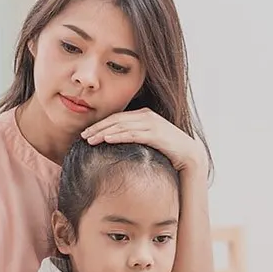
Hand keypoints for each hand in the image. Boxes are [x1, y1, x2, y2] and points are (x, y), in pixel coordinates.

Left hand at [81, 108, 206, 173]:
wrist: (191, 157)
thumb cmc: (168, 152)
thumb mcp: (149, 141)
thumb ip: (135, 138)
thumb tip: (117, 144)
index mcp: (144, 114)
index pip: (116, 117)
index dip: (100, 124)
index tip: (86, 133)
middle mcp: (147, 116)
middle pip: (116, 120)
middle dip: (97, 128)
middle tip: (81, 136)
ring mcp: (152, 124)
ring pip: (121, 126)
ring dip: (103, 133)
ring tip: (89, 140)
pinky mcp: (156, 134)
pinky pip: (132, 134)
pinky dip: (118, 136)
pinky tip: (106, 140)